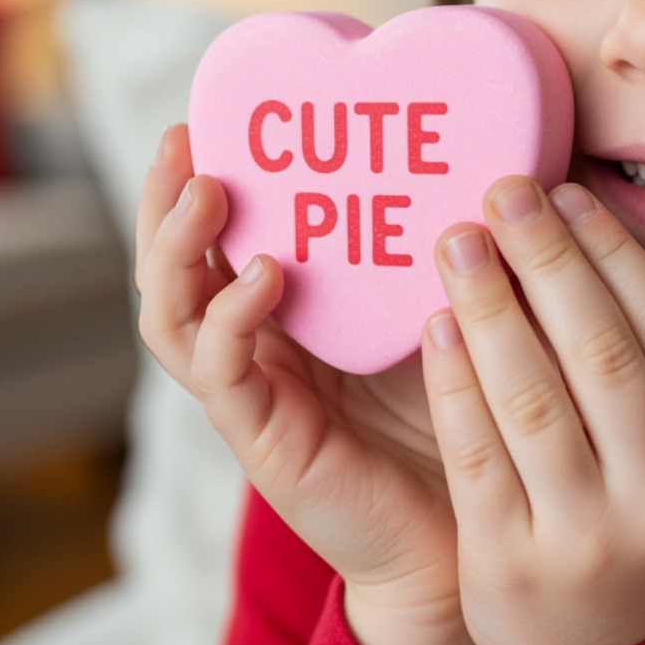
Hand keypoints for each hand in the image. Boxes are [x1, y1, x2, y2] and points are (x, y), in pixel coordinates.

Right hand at [136, 124, 469, 644]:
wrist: (463, 531)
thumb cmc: (455, 412)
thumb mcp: (437, 309)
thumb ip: (431, 249)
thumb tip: (478, 157)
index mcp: (286, 314)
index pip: (219, 240)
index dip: (201, 179)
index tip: (213, 113)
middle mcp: (252, 348)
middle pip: (172, 269)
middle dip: (165, 202)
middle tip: (185, 141)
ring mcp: (249, 395)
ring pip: (171, 317)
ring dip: (178, 250)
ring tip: (211, 194)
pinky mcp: (261, 439)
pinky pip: (221, 374)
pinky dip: (230, 319)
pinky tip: (263, 279)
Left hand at [421, 177, 644, 644]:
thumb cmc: (634, 528)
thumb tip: (590, 242)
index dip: (617, 255)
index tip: (569, 194)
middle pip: (601, 350)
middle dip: (548, 259)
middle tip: (503, 191)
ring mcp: (586, 533)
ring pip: (532, 394)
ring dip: (490, 305)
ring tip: (458, 240)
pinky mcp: (509, 561)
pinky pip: (475, 450)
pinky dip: (453, 381)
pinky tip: (435, 325)